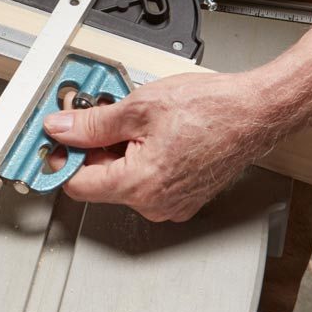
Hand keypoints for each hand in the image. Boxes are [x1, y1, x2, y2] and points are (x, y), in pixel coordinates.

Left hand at [43, 71, 298, 221]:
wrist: (256, 112)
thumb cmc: (212, 108)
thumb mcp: (139, 106)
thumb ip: (92, 123)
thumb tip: (61, 129)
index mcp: (140, 184)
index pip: (77, 185)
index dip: (63, 159)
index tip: (56, 142)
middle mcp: (154, 204)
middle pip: (100, 182)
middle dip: (94, 150)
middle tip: (101, 117)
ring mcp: (171, 205)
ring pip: (124, 181)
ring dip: (119, 153)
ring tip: (138, 123)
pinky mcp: (183, 199)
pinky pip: (147, 183)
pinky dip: (142, 159)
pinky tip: (154, 135)